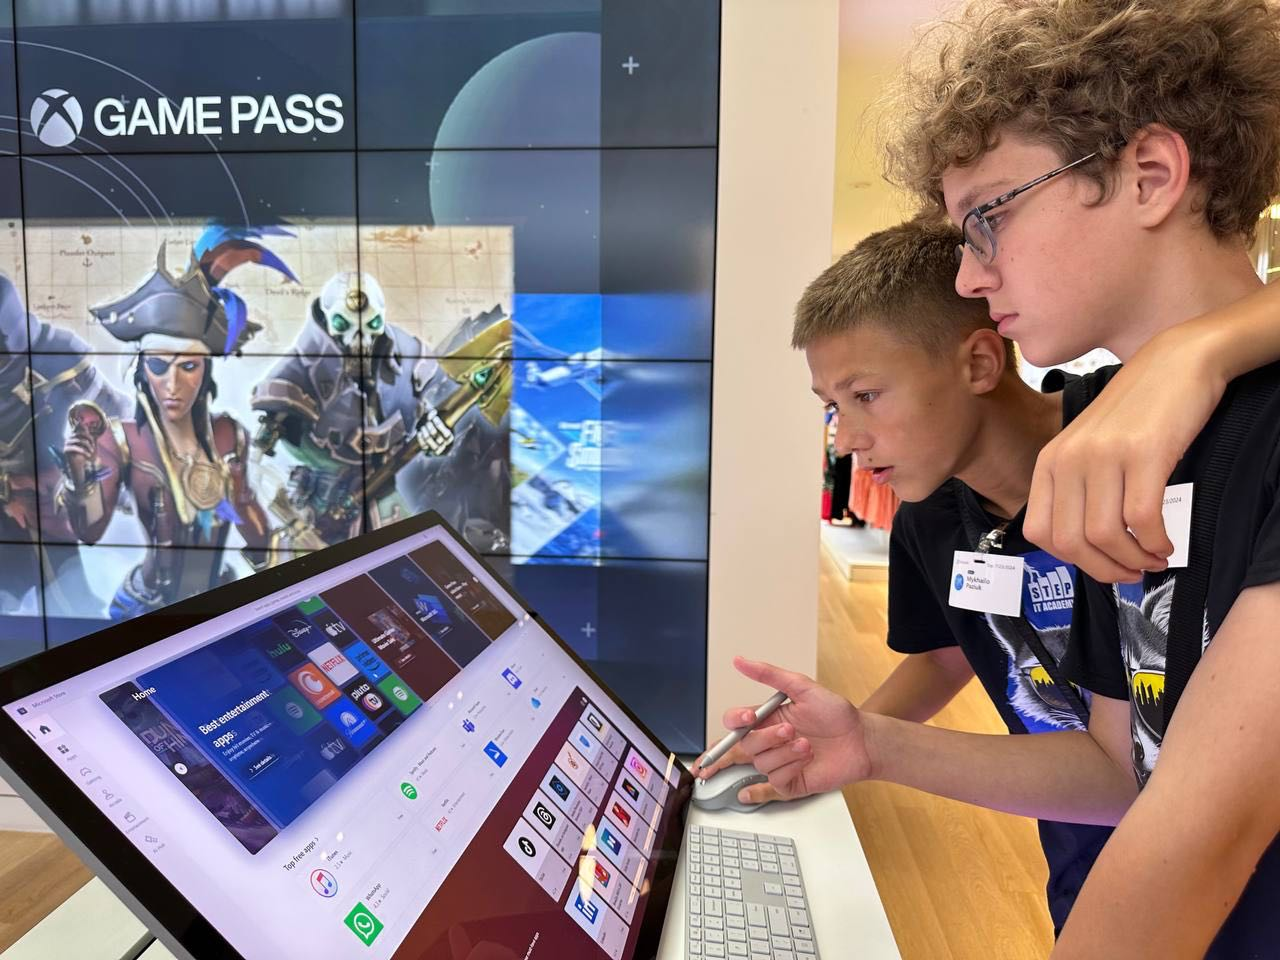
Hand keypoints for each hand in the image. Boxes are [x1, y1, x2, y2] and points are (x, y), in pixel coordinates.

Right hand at [62, 402, 103, 488]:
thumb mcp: (92, 446)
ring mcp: (67, 445)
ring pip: (77, 440)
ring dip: (87, 446)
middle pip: (79, 433)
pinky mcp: (66, 452)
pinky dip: (82, 451)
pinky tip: (88, 455)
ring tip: (91, 452)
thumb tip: (85, 425)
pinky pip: (73, 448)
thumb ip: (90, 436)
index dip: (85, 430)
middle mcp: (70, 439)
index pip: (79, 427)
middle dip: (89, 439)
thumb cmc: (87, 457)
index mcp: (76, 437)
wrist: (82, 469)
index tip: (92, 439)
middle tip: (93, 447)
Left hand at [416, 406, 453, 455]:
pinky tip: (419, 432)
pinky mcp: (427, 451)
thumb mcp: (434, 417)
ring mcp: (436, 449)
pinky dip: (421, 439)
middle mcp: (444, 445)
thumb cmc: (433, 423)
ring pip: (431, 443)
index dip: (439, 425)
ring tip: (423, 427)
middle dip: (431, 428)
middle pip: (438, 438)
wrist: (428, 434)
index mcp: (449, 437)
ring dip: (426, 434)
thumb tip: (427, 408)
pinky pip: (424, 446)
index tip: (434, 418)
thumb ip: (431, 412)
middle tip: (427, 422)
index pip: (446, 434)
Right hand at [693, 656, 867, 803]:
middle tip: (790, 730)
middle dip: (766, 738)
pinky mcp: (790, 782)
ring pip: (761, 763)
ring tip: (807, 745)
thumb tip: (741, 661)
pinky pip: (775, 781)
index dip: (735, 721)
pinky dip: (789, 769)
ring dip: (785, 753)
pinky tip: (804, 761)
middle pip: (744, 745)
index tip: (749, 717)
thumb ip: (770, 675)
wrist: (862, 741)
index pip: (734, 723)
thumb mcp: (803, 687)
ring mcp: (779, 762)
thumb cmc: (837, 715)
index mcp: (768, 719)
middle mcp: (770, 741)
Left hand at [1025, 323, 1226, 582]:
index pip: (1040, 532)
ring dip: (1133, 559)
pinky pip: (1141, 518)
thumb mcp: (1089, 446)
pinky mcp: (1143, 453)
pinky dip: (1155, 542)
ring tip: (1153, 559)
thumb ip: (1080, 488)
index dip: (1072, 560)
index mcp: (1050, 461)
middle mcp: (1069, 459)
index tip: (1100, 565)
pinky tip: (1166, 543)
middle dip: (1103, 569)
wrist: (1175, 362)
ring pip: (1104, 535)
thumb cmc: (1137, 410)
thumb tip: (1088, 547)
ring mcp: (1104, 455)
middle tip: (1132, 573)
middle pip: (1071, 541)